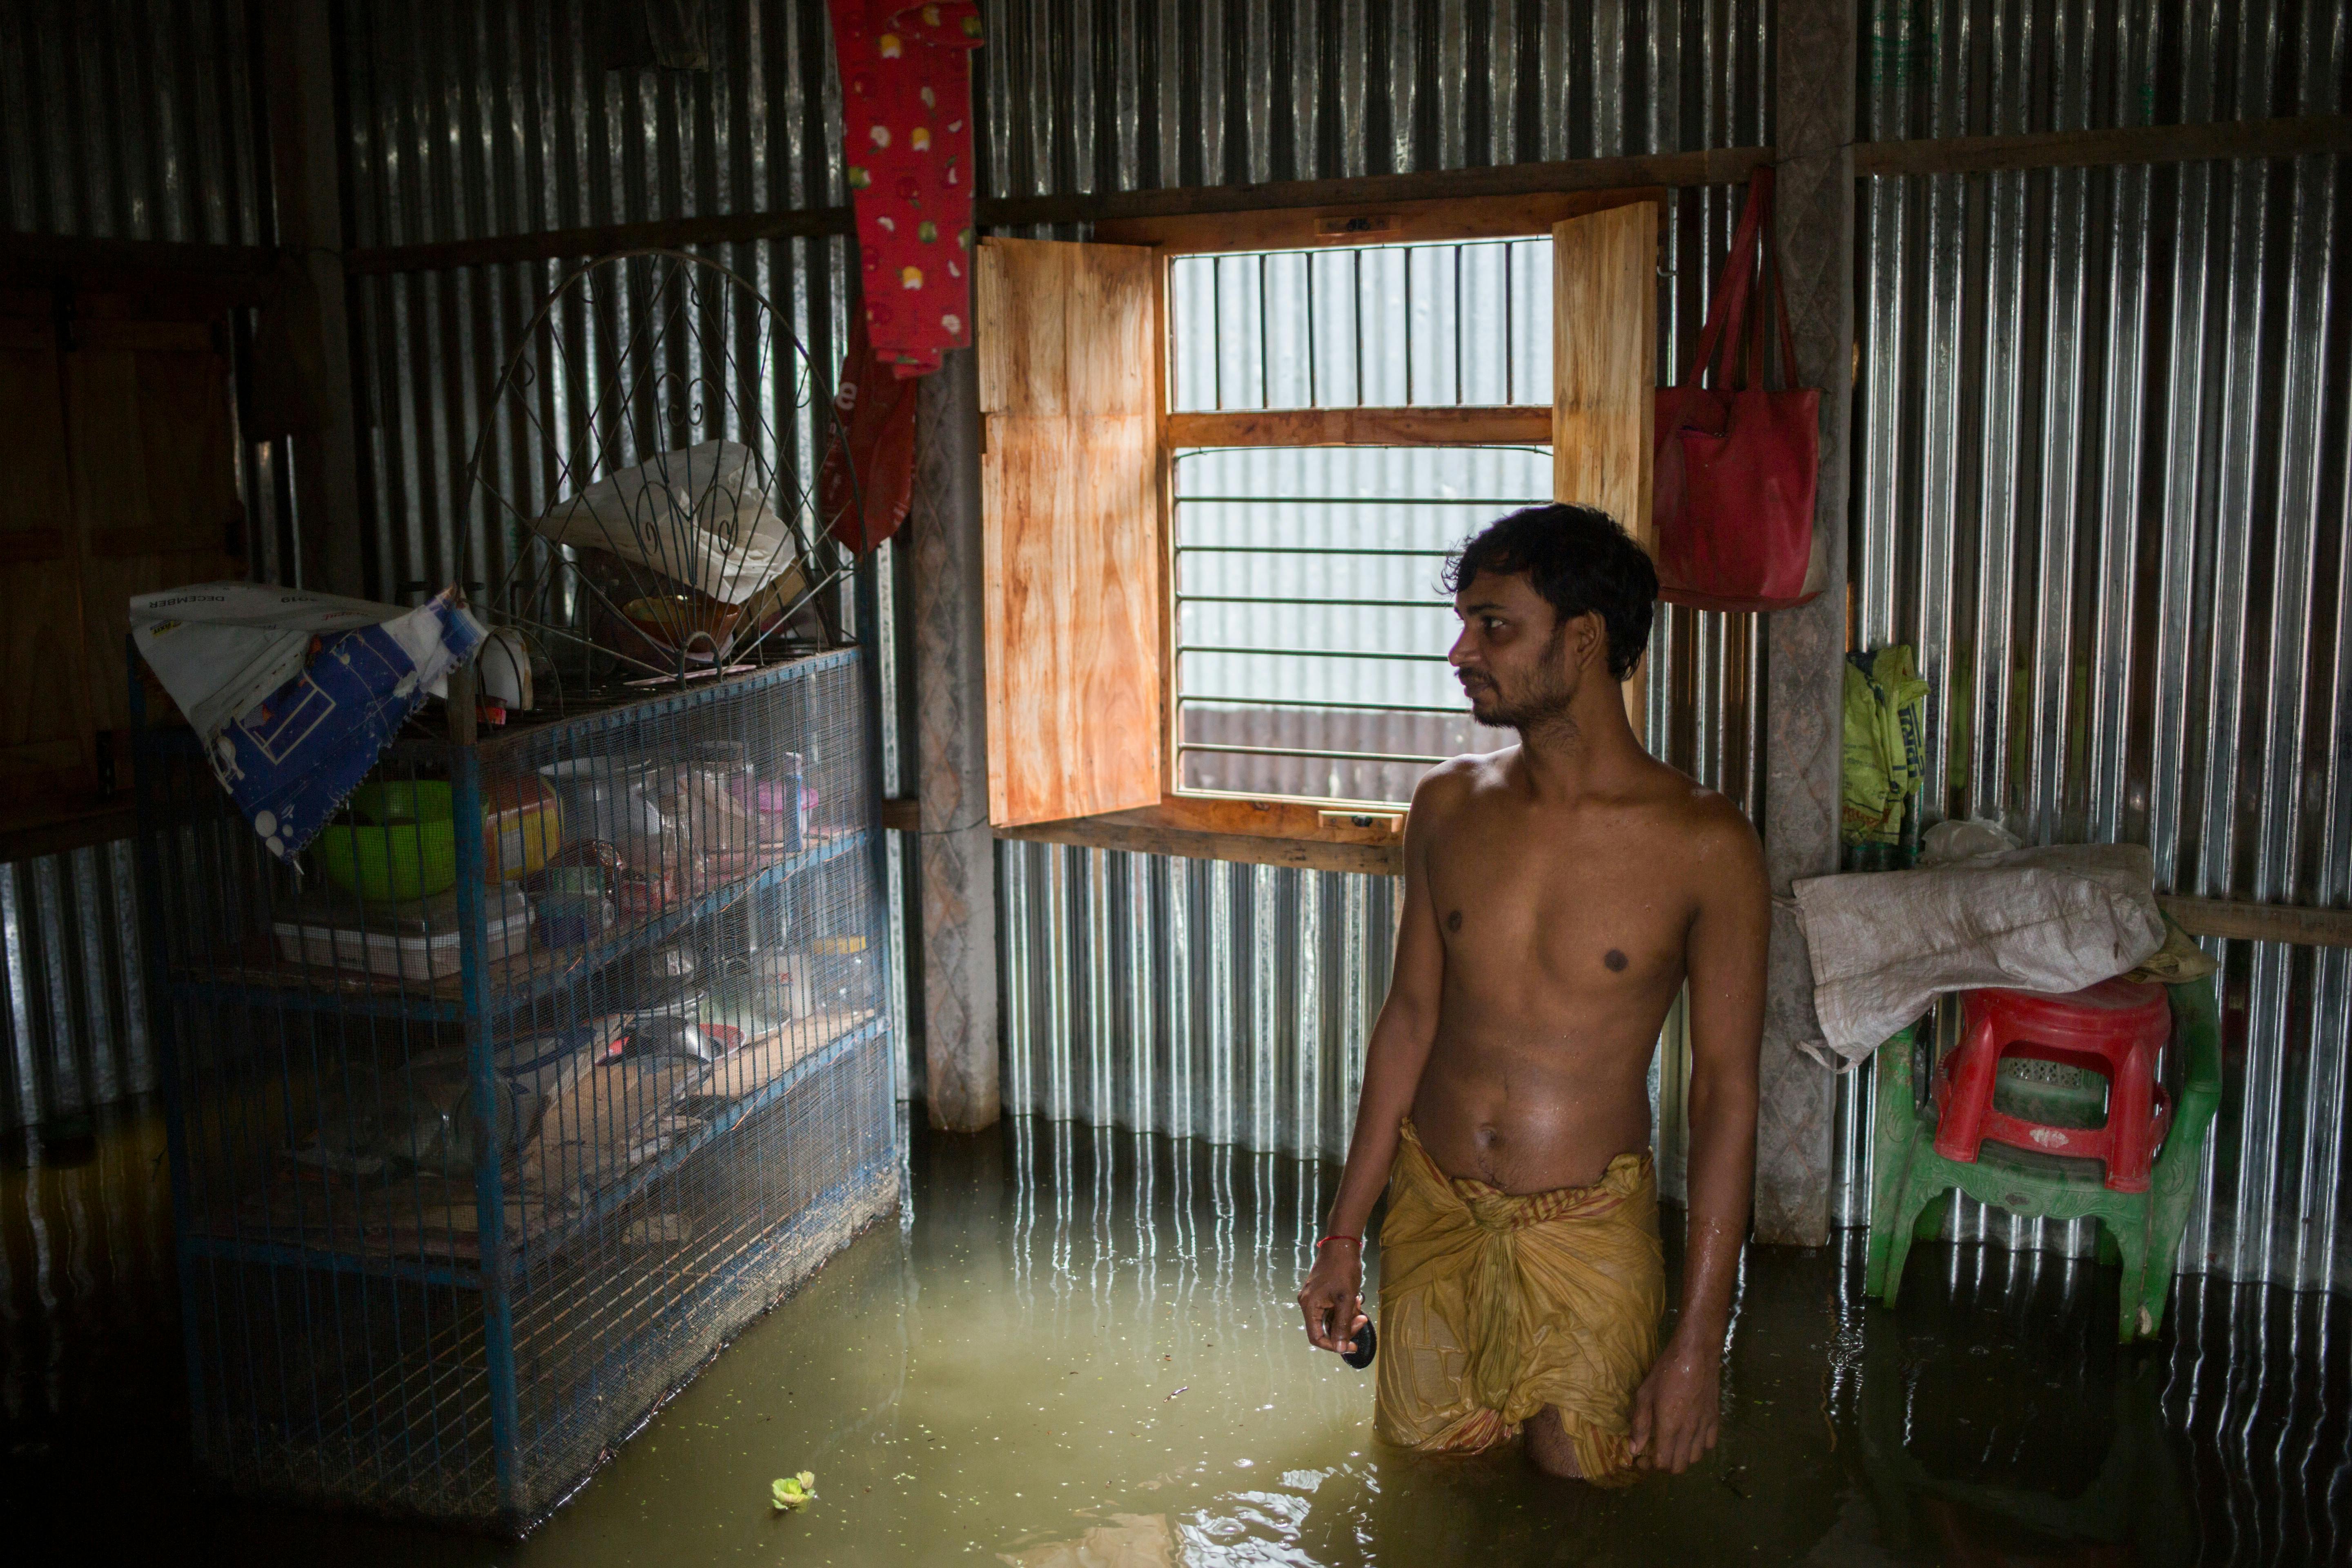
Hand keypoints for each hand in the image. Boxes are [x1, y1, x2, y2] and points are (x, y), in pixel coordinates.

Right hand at [1296, 1243, 1366, 1354]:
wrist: (1342, 1244)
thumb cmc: (1343, 1270)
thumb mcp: (1345, 1300)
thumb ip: (1342, 1325)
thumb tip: (1340, 1349)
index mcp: (1309, 1306)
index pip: (1316, 1337)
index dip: (1334, 1345)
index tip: (1352, 1346)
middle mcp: (1308, 1303)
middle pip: (1326, 1328)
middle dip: (1346, 1327)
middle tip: (1362, 1318)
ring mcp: (1314, 1297)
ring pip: (1331, 1318)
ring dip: (1347, 1316)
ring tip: (1359, 1303)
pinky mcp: (1321, 1293)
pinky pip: (1332, 1309)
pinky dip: (1344, 1308)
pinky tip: (1356, 1299)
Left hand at [1628, 1338, 1720, 1473]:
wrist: (1695, 1354)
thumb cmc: (1665, 1371)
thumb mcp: (1645, 1394)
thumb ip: (1640, 1424)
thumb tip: (1634, 1450)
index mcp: (1669, 1426)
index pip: (1663, 1462)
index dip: (1650, 1466)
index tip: (1641, 1459)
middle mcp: (1688, 1431)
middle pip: (1680, 1466)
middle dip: (1665, 1466)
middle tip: (1654, 1455)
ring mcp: (1704, 1426)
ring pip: (1695, 1458)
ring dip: (1681, 1457)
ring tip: (1672, 1445)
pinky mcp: (1715, 1419)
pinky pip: (1709, 1444)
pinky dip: (1699, 1446)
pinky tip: (1690, 1436)